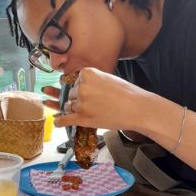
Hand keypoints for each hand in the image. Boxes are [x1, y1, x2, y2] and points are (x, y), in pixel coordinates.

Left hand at [40, 67, 166, 132]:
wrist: (137, 108)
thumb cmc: (127, 94)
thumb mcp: (107, 78)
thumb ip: (92, 80)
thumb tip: (78, 87)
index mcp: (86, 74)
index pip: (74, 80)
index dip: (80, 88)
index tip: (87, 92)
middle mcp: (81, 87)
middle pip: (71, 94)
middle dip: (78, 99)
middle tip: (94, 104)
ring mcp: (81, 103)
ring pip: (68, 106)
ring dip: (73, 110)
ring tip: (87, 112)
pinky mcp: (83, 118)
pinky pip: (65, 120)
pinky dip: (60, 121)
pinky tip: (58, 121)